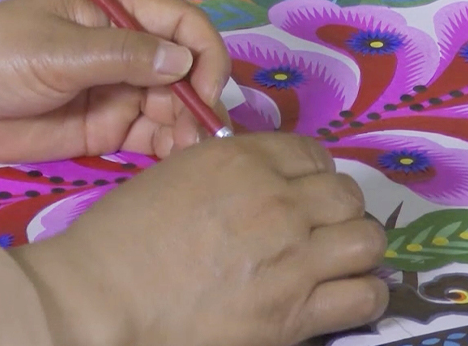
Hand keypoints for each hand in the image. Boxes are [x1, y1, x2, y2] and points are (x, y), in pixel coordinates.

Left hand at [0, 0, 230, 162]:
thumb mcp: (63, 51)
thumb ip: (125, 56)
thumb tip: (183, 62)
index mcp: (116, 9)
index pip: (182, 23)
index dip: (204, 54)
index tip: (208, 90)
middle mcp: (125, 47)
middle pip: (184, 70)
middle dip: (199, 100)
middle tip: (200, 136)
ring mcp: (115, 89)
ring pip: (171, 106)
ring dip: (187, 127)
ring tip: (188, 153)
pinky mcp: (102, 128)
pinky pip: (147, 136)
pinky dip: (166, 147)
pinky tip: (173, 160)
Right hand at [10, 134, 388, 345]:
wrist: (100, 300)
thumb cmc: (118, 240)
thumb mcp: (172, 175)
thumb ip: (225, 173)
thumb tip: (257, 183)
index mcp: (241, 160)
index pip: (312, 155)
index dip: (314, 176)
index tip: (305, 195)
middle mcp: (276, 201)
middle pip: (346, 196)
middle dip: (337, 212)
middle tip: (320, 232)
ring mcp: (291, 257)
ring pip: (366, 241)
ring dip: (356, 250)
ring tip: (337, 264)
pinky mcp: (294, 312)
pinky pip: (363, 296)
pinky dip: (362, 295)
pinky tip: (342, 297)